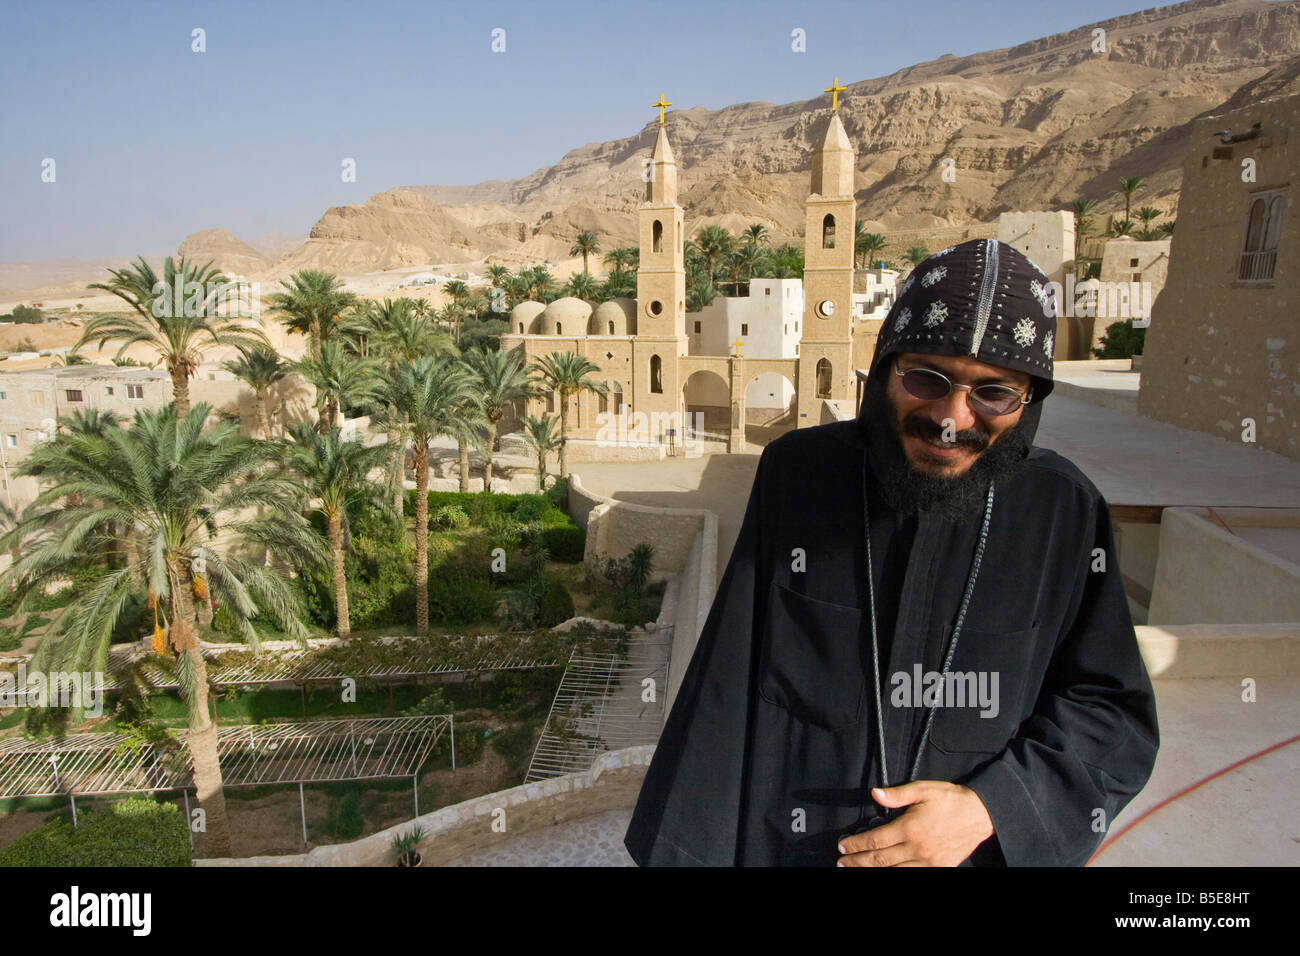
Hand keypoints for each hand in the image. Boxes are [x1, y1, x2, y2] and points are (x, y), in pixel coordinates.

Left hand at [837, 781, 993, 866]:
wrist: (980, 815)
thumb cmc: (949, 800)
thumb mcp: (923, 790)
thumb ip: (897, 795)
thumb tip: (874, 794)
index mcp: (910, 828)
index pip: (876, 840)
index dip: (856, 844)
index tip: (843, 845)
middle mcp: (917, 848)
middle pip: (880, 859)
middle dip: (857, 861)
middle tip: (841, 862)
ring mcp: (928, 861)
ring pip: (894, 871)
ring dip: (871, 870)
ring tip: (855, 869)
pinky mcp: (939, 868)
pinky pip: (913, 876)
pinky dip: (896, 875)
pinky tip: (885, 872)